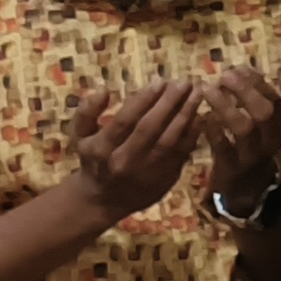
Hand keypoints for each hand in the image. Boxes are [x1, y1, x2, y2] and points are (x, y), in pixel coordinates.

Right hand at [69, 77, 207, 223]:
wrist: (103, 200)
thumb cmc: (93, 160)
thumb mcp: (80, 136)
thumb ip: (87, 111)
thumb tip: (104, 89)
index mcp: (102, 149)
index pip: (125, 121)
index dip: (144, 100)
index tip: (160, 81)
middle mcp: (126, 161)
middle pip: (150, 129)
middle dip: (169, 104)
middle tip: (184, 83)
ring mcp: (147, 172)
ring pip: (170, 141)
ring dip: (186, 115)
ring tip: (197, 94)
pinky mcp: (165, 179)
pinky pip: (181, 154)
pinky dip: (192, 134)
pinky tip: (200, 116)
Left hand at [192, 62, 280, 194]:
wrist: (250, 190)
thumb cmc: (258, 147)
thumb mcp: (272, 124)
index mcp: (280, 125)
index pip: (278, 99)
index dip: (259, 81)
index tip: (240, 69)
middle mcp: (270, 139)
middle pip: (264, 112)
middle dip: (244, 90)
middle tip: (224, 76)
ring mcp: (251, 155)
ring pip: (243, 128)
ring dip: (226, 106)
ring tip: (208, 90)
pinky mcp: (231, 168)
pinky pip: (223, 147)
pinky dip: (213, 130)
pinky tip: (203, 118)